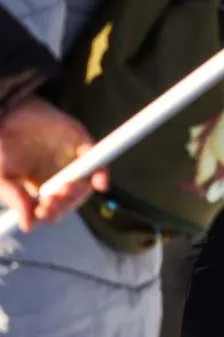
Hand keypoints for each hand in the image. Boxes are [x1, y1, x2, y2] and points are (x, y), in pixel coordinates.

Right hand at [0, 94, 106, 230]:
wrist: (8, 111)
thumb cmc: (1, 146)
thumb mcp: (1, 176)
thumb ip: (15, 198)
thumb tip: (28, 226)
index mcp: (40, 187)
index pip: (54, 209)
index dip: (52, 214)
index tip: (44, 211)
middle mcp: (59, 176)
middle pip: (72, 199)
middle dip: (65, 204)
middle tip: (54, 200)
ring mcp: (72, 160)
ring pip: (86, 184)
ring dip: (80, 193)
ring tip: (65, 189)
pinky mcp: (82, 142)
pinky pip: (97, 159)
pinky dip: (101, 172)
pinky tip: (100, 182)